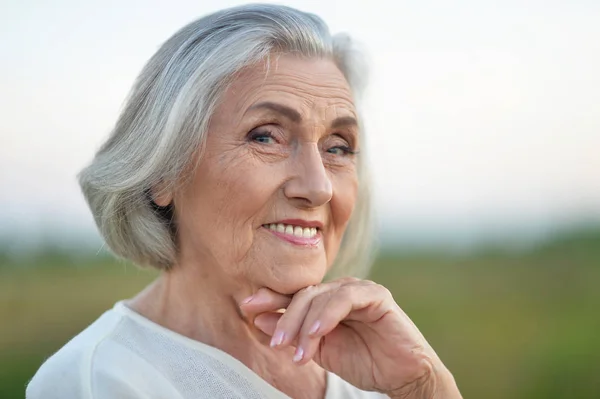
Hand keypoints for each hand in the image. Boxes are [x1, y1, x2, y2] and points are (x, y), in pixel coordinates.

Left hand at [240, 278, 461, 398]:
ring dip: (303, 323)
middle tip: (273, 342)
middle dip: (284, 317)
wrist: (401, 375)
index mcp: (324, 300)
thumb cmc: (362, 361)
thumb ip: (292, 334)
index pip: (293, 295)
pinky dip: (327, 315)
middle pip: (303, 294)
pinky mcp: (376, 295)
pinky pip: (345, 298)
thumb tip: (257, 319)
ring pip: (320, 295)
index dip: (270, 299)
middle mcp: (339, 290)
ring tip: (295, 349)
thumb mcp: (318, 350)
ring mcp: (358, 289)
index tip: (246, 307)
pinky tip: (316, 334)